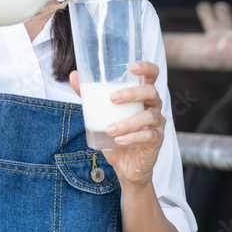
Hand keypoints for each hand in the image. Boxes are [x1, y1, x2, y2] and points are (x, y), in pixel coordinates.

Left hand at [70, 61, 164, 185]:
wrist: (124, 165)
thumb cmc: (115, 134)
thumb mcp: (101, 113)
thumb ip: (90, 95)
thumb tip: (74, 75)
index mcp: (142, 95)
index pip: (152, 75)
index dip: (146, 68)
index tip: (132, 66)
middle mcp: (153, 105)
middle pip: (151, 92)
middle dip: (132, 93)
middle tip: (113, 98)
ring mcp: (157, 123)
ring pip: (148, 116)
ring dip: (127, 122)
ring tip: (109, 129)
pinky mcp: (157, 140)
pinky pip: (148, 136)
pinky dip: (132, 137)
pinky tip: (119, 140)